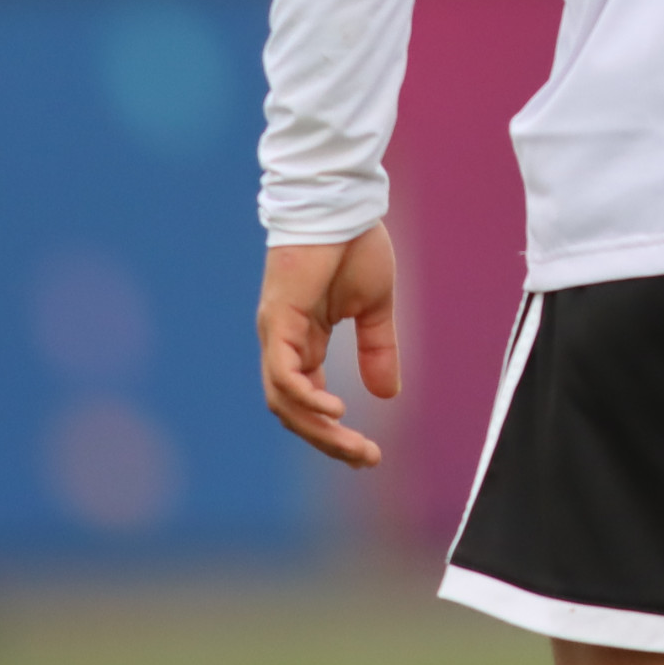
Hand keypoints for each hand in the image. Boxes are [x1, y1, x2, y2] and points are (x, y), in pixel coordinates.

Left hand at [257, 224, 399, 467]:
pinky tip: (334, 410)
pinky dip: (304, 396)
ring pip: (285, 401)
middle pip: (294, 411)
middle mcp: (283, 345)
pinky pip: (283, 373)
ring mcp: (276, 335)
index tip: (368, 452)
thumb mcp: (374, 308)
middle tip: (366, 460)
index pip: (309, 400)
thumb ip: (377, 348)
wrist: (342, 205)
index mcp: (303, 343)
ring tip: (352, 444)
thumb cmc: (355, 247)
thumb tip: (387, 396)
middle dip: (329, 441)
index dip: (334, 430)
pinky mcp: (278, 321)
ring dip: (317, 429)